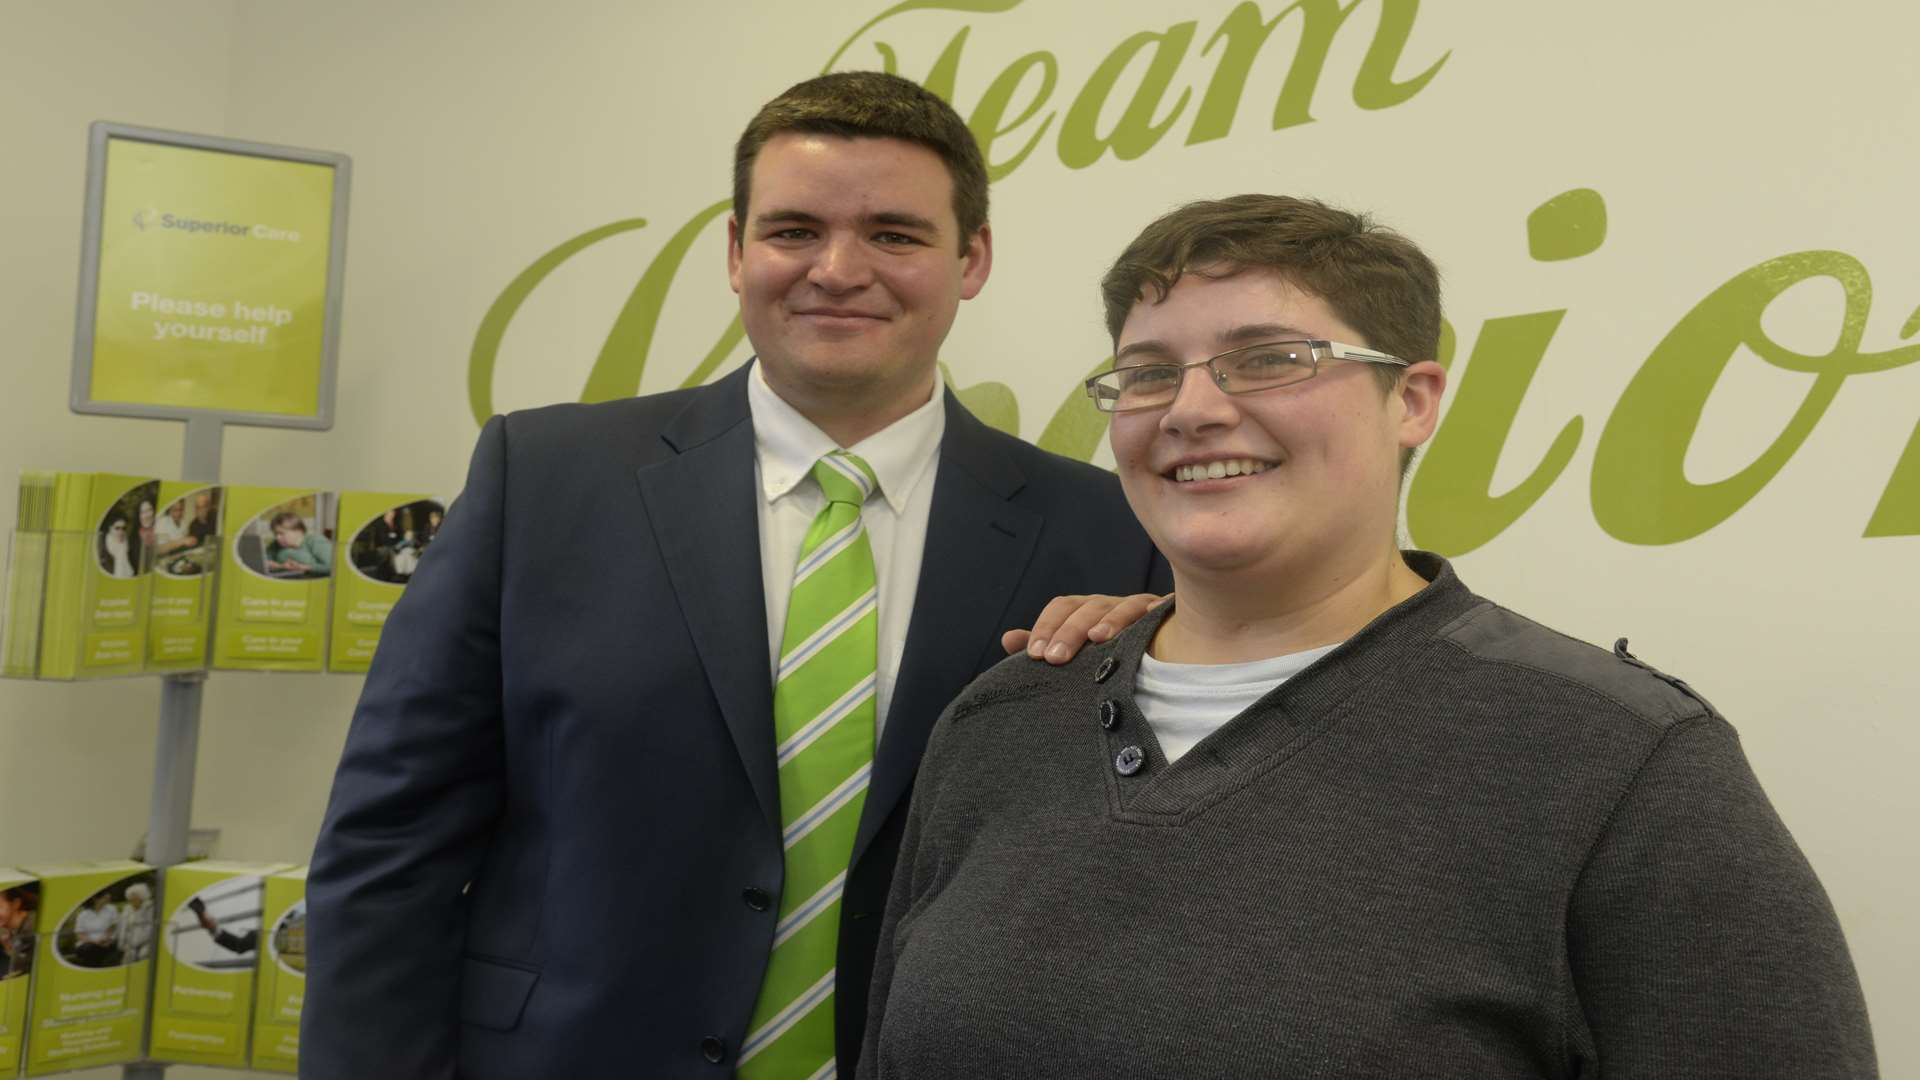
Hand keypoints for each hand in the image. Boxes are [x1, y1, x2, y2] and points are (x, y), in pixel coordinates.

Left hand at [1001, 592, 1167, 664]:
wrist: (1157, 653)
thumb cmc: (1104, 654)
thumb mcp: (1072, 652)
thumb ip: (1040, 646)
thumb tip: (1007, 639)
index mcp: (1084, 610)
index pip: (1062, 607)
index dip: (1046, 626)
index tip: (1034, 654)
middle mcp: (1109, 604)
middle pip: (1088, 607)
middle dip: (1069, 631)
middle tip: (1055, 658)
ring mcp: (1139, 606)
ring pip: (1122, 605)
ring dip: (1109, 620)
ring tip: (1097, 639)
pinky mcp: (1164, 614)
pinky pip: (1160, 608)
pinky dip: (1154, 611)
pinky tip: (1151, 618)